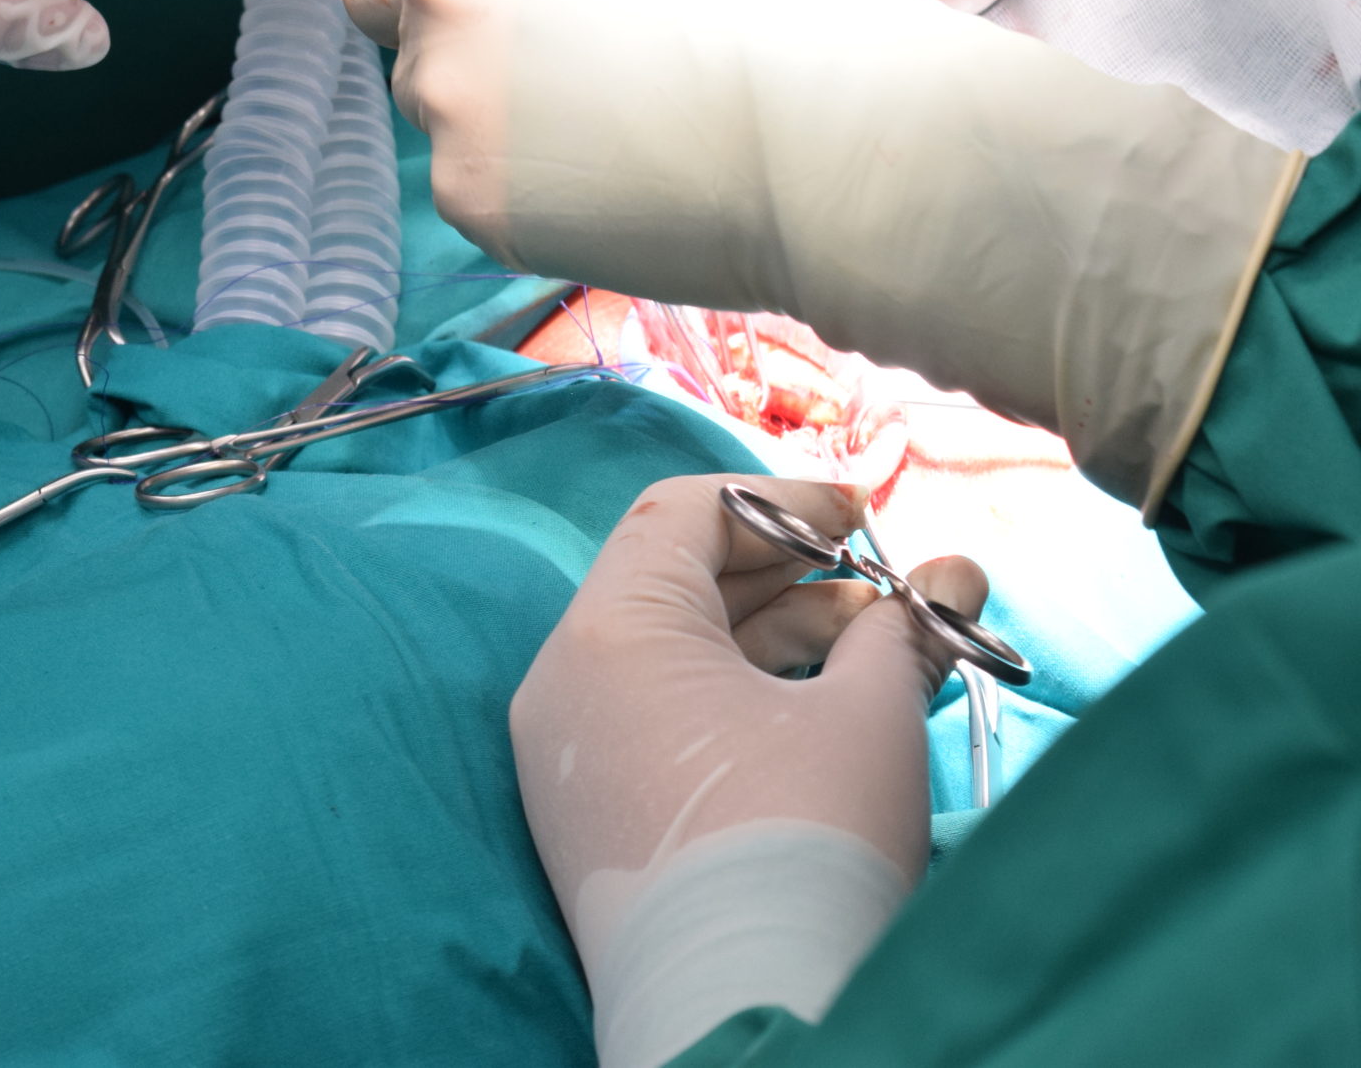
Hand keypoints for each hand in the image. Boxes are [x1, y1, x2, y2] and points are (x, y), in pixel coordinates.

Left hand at [341, 0, 1296, 506]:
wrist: (838, 138)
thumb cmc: (788, 7)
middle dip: (428, 9)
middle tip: (535, 45)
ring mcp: (443, 86)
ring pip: (428, 90)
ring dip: (488, 101)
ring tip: (615, 115)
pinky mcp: (464, 187)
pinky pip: (470, 177)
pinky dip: (523, 182)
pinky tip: (618, 174)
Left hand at [512, 473, 987, 1067]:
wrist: (743, 1011)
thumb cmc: (804, 844)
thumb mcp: (868, 716)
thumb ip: (907, 632)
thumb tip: (952, 581)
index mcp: (610, 629)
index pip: (684, 514)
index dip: (784, 506)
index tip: (863, 521)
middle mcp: (564, 680)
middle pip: (676, 583)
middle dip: (796, 580)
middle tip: (892, 599)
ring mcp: (565, 754)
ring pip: (670, 657)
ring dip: (776, 642)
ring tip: (881, 656)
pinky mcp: (584, 819)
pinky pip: (652, 721)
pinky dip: (733, 702)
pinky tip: (822, 716)